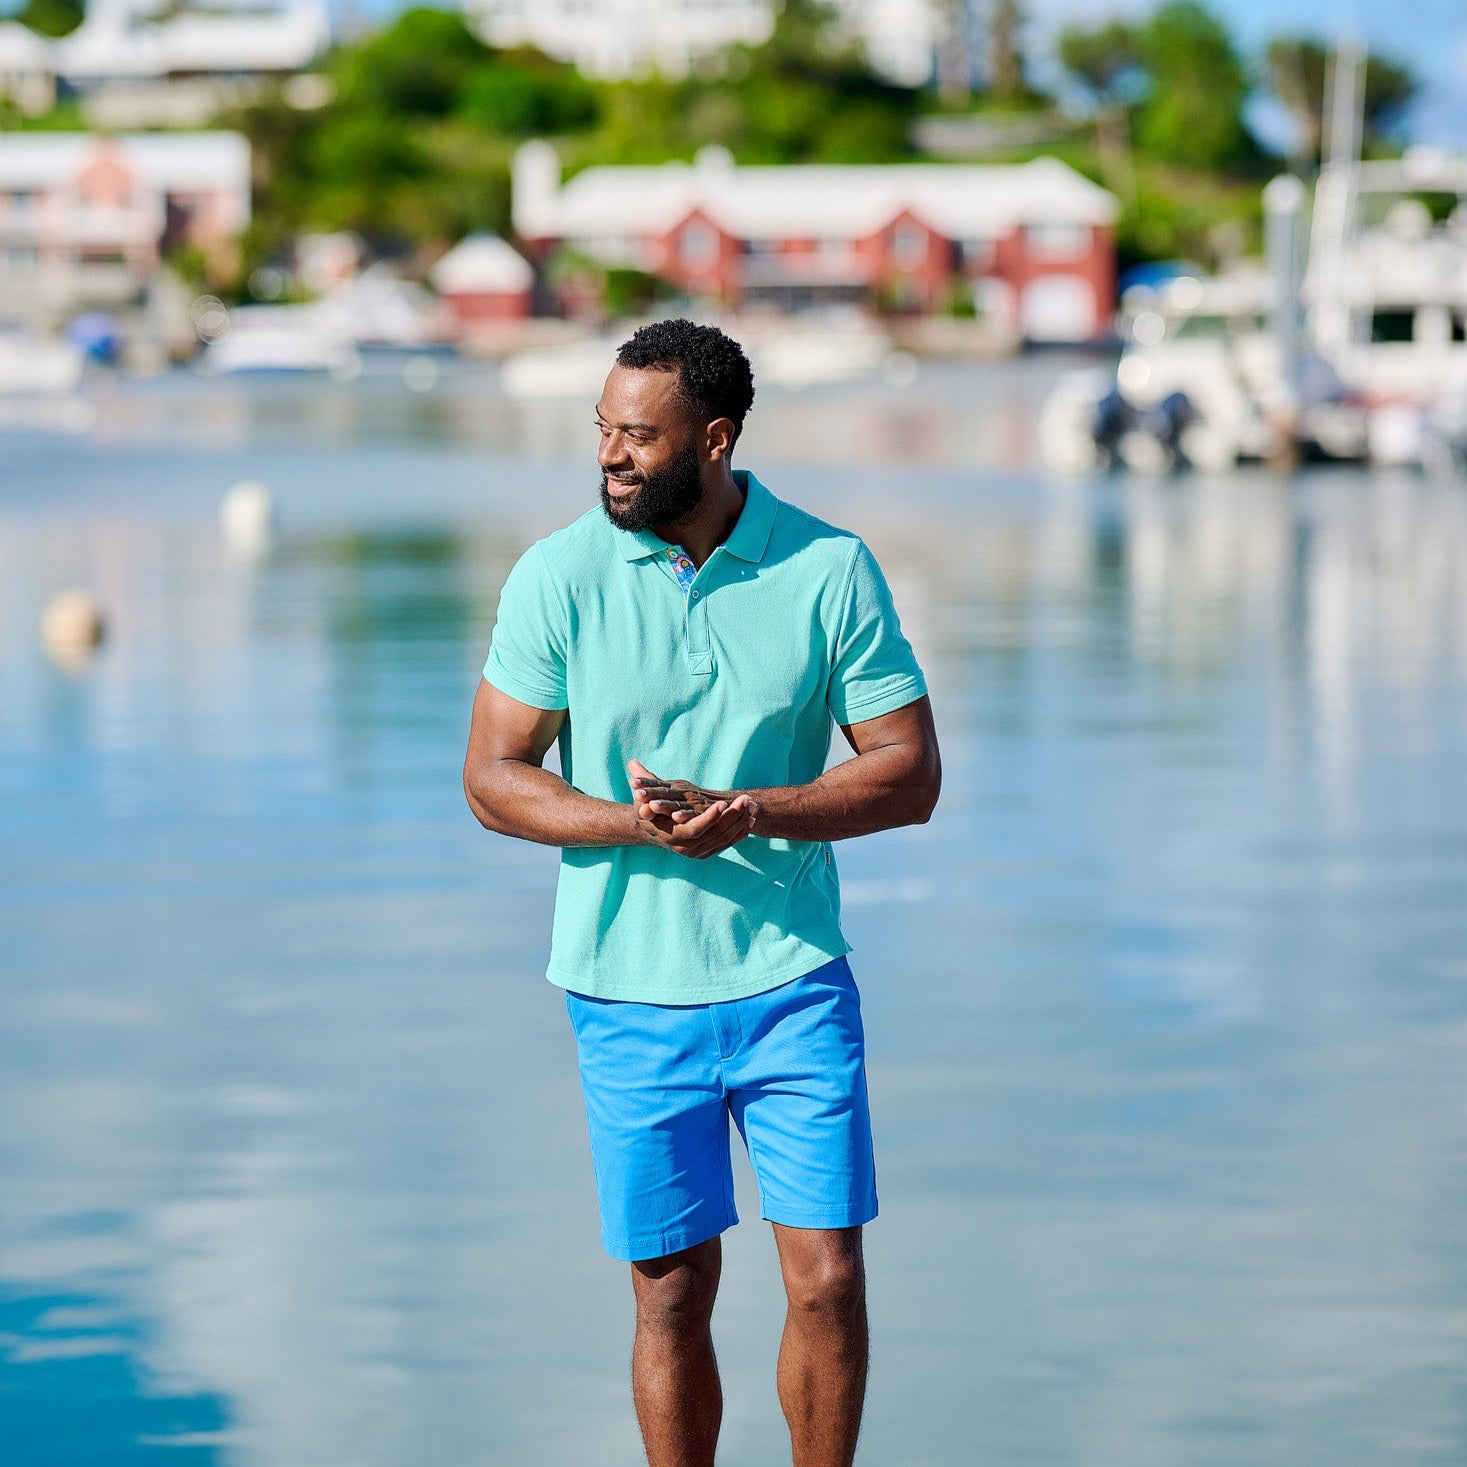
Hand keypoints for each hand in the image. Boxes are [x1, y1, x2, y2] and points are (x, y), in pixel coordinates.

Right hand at [628, 758, 758, 858]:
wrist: (651, 831)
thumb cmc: (647, 812)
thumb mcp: (642, 800)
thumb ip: (642, 788)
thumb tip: (632, 776)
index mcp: (673, 836)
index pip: (695, 829)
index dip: (709, 817)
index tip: (723, 803)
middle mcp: (687, 848)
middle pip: (716, 834)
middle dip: (733, 816)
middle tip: (746, 800)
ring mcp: (699, 852)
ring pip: (725, 839)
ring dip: (741, 822)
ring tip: (753, 806)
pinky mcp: (708, 852)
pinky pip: (728, 843)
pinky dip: (741, 832)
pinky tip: (752, 819)